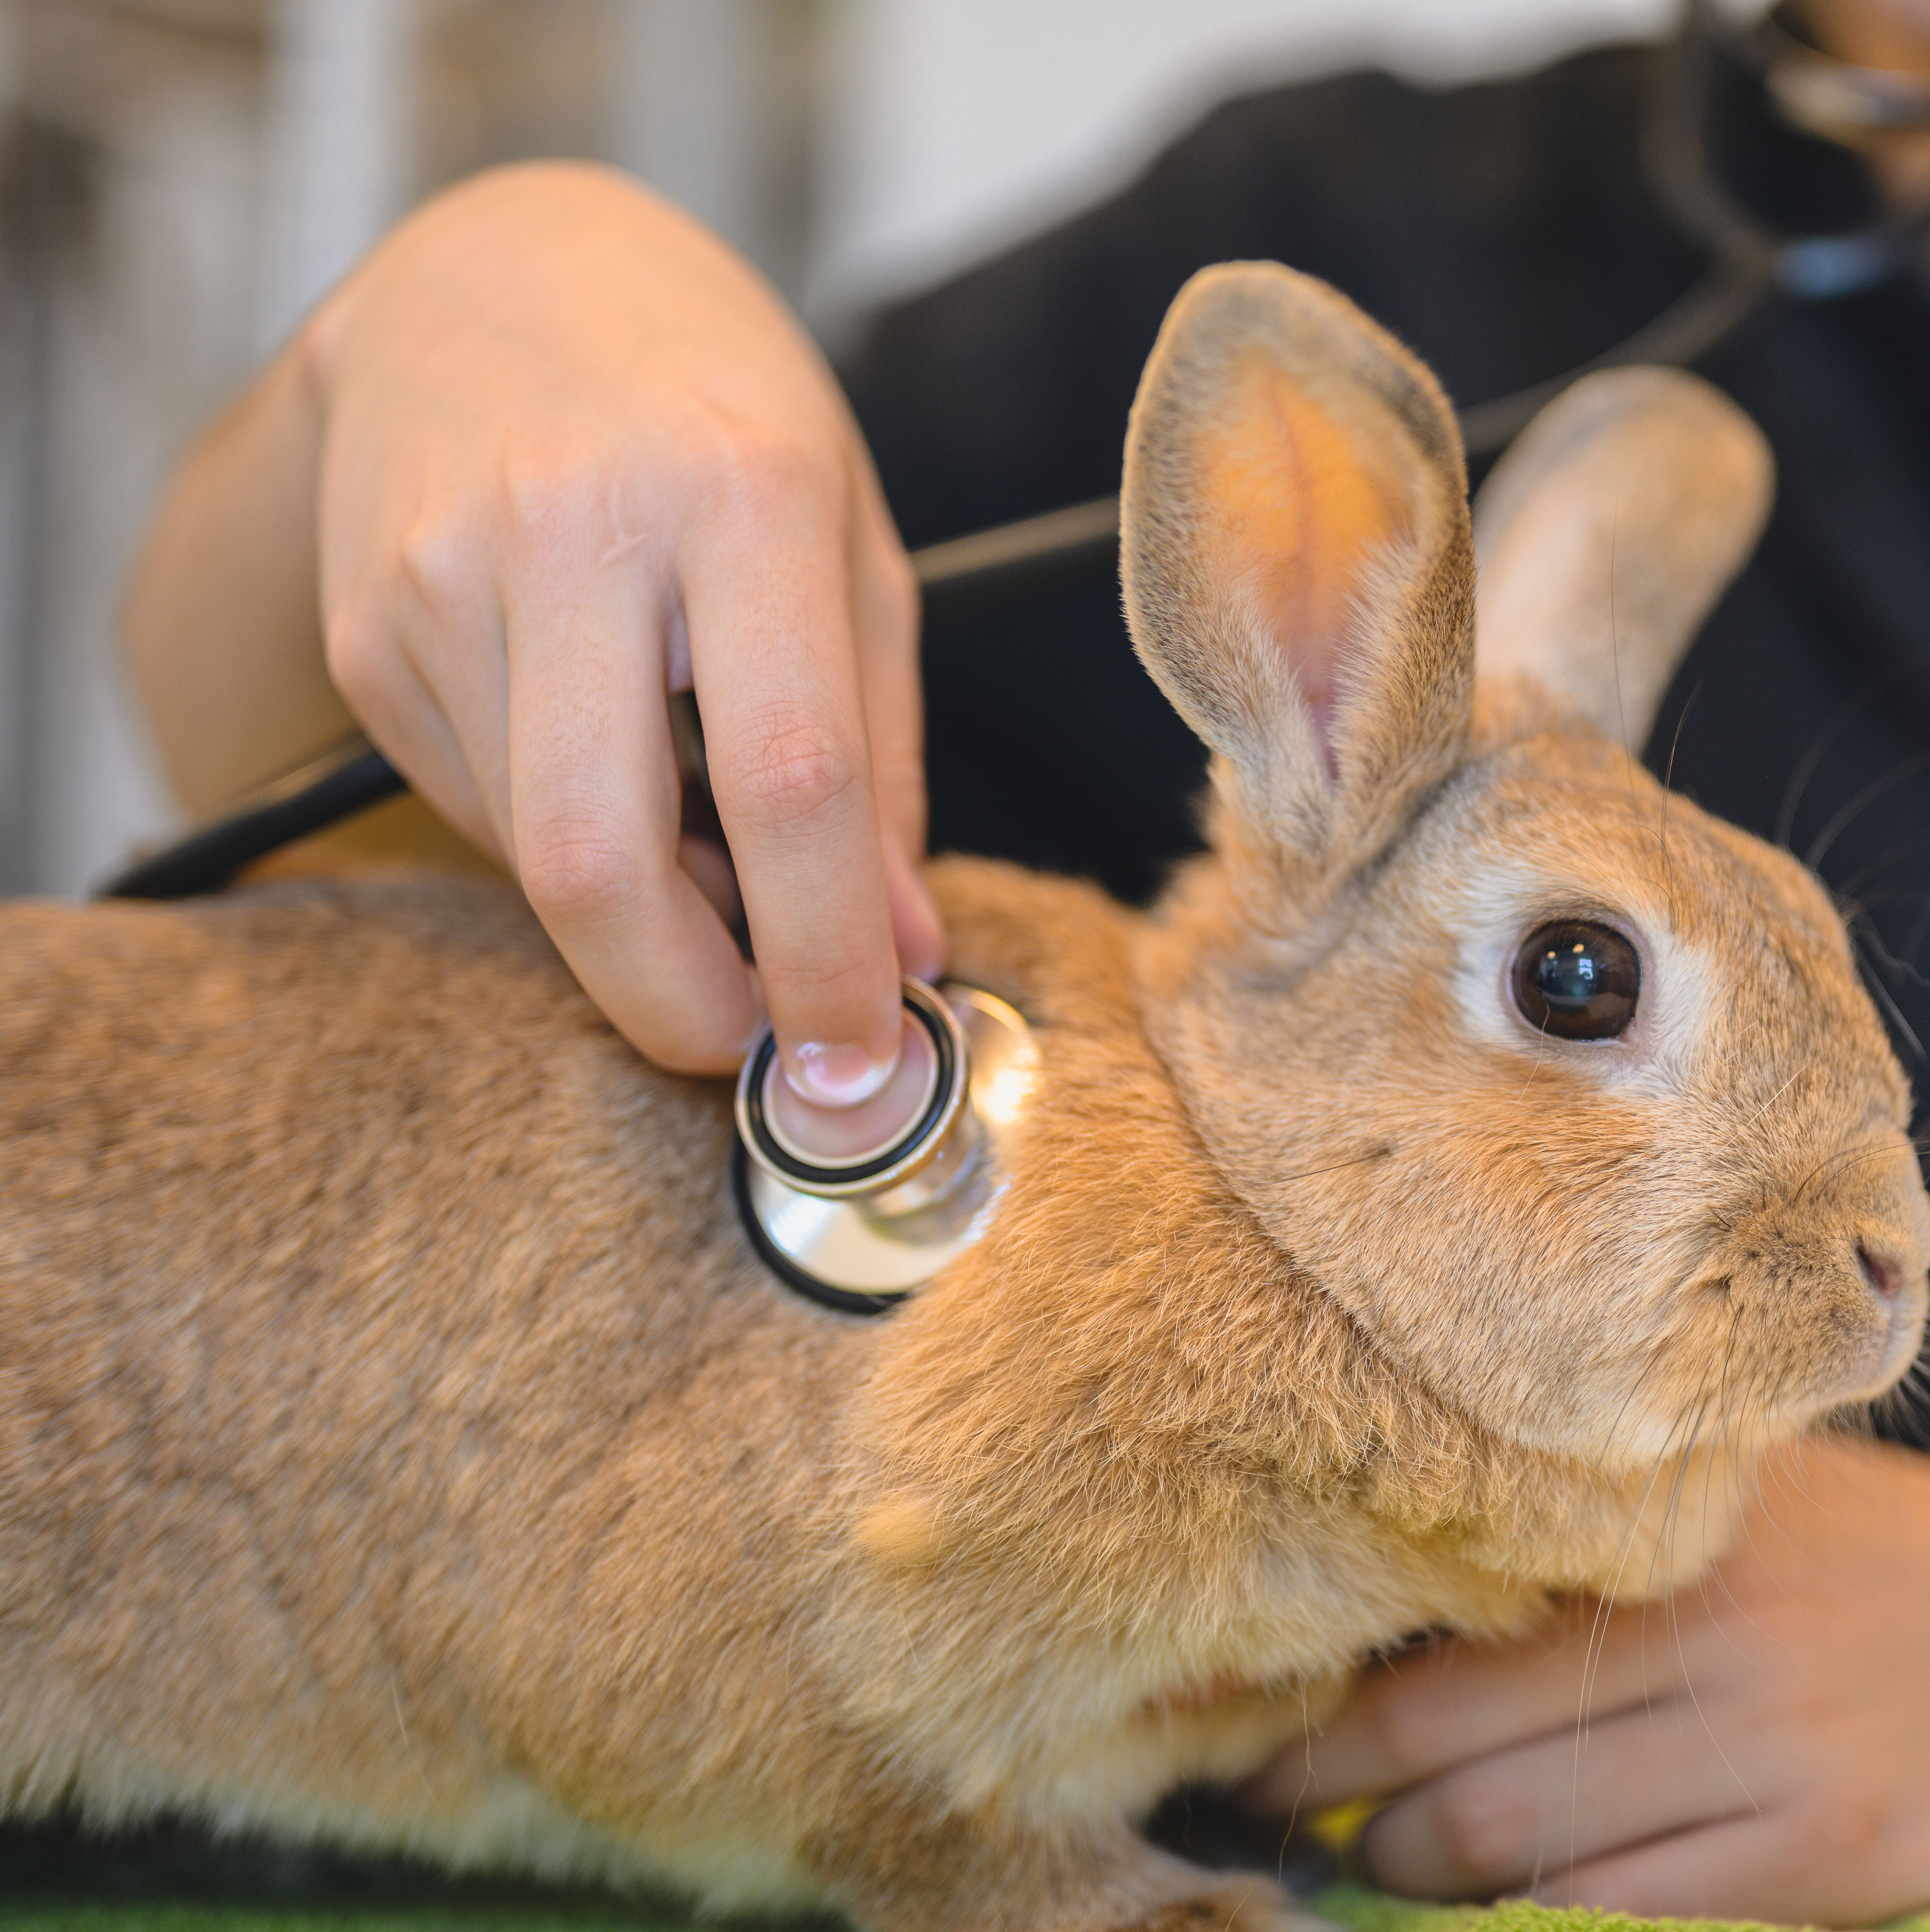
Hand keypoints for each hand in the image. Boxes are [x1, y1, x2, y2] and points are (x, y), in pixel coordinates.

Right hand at [302, 162, 939, 1079]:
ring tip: (709, 858)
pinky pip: (479, 812)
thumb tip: (902, 946)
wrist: (489, 274)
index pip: (788, 784)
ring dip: (640, 922)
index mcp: (739, 497)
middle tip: (757, 1043)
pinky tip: (613, 771)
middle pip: (604, 862)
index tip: (859, 1059)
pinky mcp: (365, 633)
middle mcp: (574, 534)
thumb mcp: (853, 548)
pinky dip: (567, 847)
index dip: (825, 954)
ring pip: (538, 860)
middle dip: (684, 1006)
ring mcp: (441, 584)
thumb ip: (881, 762)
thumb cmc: (714, 409)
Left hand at [1243, 1435, 1929, 1922]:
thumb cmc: (1911, 1567)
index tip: (1250, 1725)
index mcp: (1683, 1534)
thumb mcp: (1768, 1499)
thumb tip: (1414, 1597)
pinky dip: (1541, 1929)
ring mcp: (1774, 1757)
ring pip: (1518, 1849)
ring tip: (1372, 1870)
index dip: (1323, 1696)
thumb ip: (1618, 1534)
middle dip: (1335, 1801)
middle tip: (1279, 1813)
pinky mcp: (1828, 1862)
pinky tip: (1501, 1917)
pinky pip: (1635, 1918)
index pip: (1442, 1626)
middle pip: (1450, 1748)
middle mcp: (1716, 1636)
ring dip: (1410, 1880)